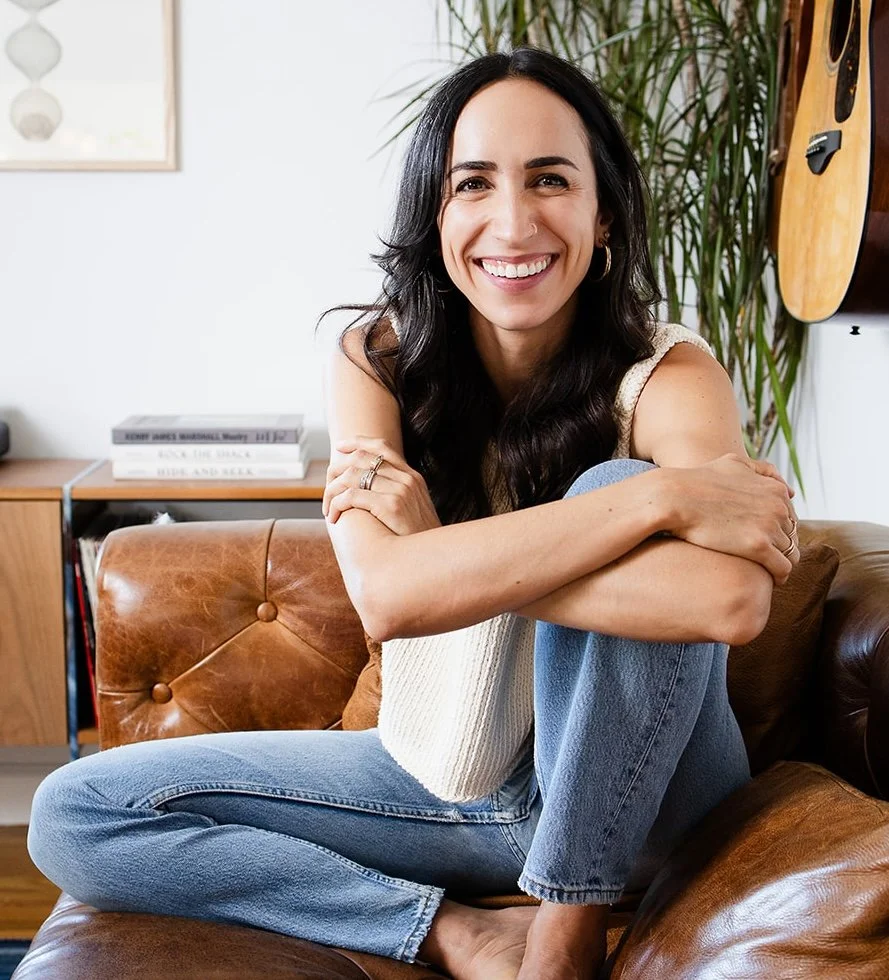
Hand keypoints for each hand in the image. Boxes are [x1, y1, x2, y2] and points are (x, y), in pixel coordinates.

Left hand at [323, 435, 441, 534]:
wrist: (433, 559)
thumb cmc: (418, 540)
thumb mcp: (414, 510)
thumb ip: (397, 495)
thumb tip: (371, 491)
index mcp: (412, 477)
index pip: (382, 446)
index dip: (357, 442)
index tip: (339, 447)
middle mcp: (407, 479)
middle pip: (362, 458)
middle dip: (337, 470)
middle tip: (327, 489)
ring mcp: (401, 490)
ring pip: (352, 476)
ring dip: (332, 491)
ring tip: (327, 508)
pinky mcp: (391, 506)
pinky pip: (352, 496)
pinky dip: (336, 504)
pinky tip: (333, 517)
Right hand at [663, 453, 799, 584]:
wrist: (674, 496)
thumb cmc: (698, 480)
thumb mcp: (734, 464)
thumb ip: (763, 472)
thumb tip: (790, 490)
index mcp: (775, 490)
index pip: (791, 519)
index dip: (778, 532)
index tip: (764, 541)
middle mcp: (778, 507)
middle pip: (791, 537)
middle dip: (780, 548)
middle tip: (764, 559)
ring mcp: (769, 527)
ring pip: (789, 554)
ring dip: (778, 563)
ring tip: (764, 571)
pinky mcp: (757, 547)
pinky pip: (782, 569)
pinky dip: (779, 576)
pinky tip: (767, 579)